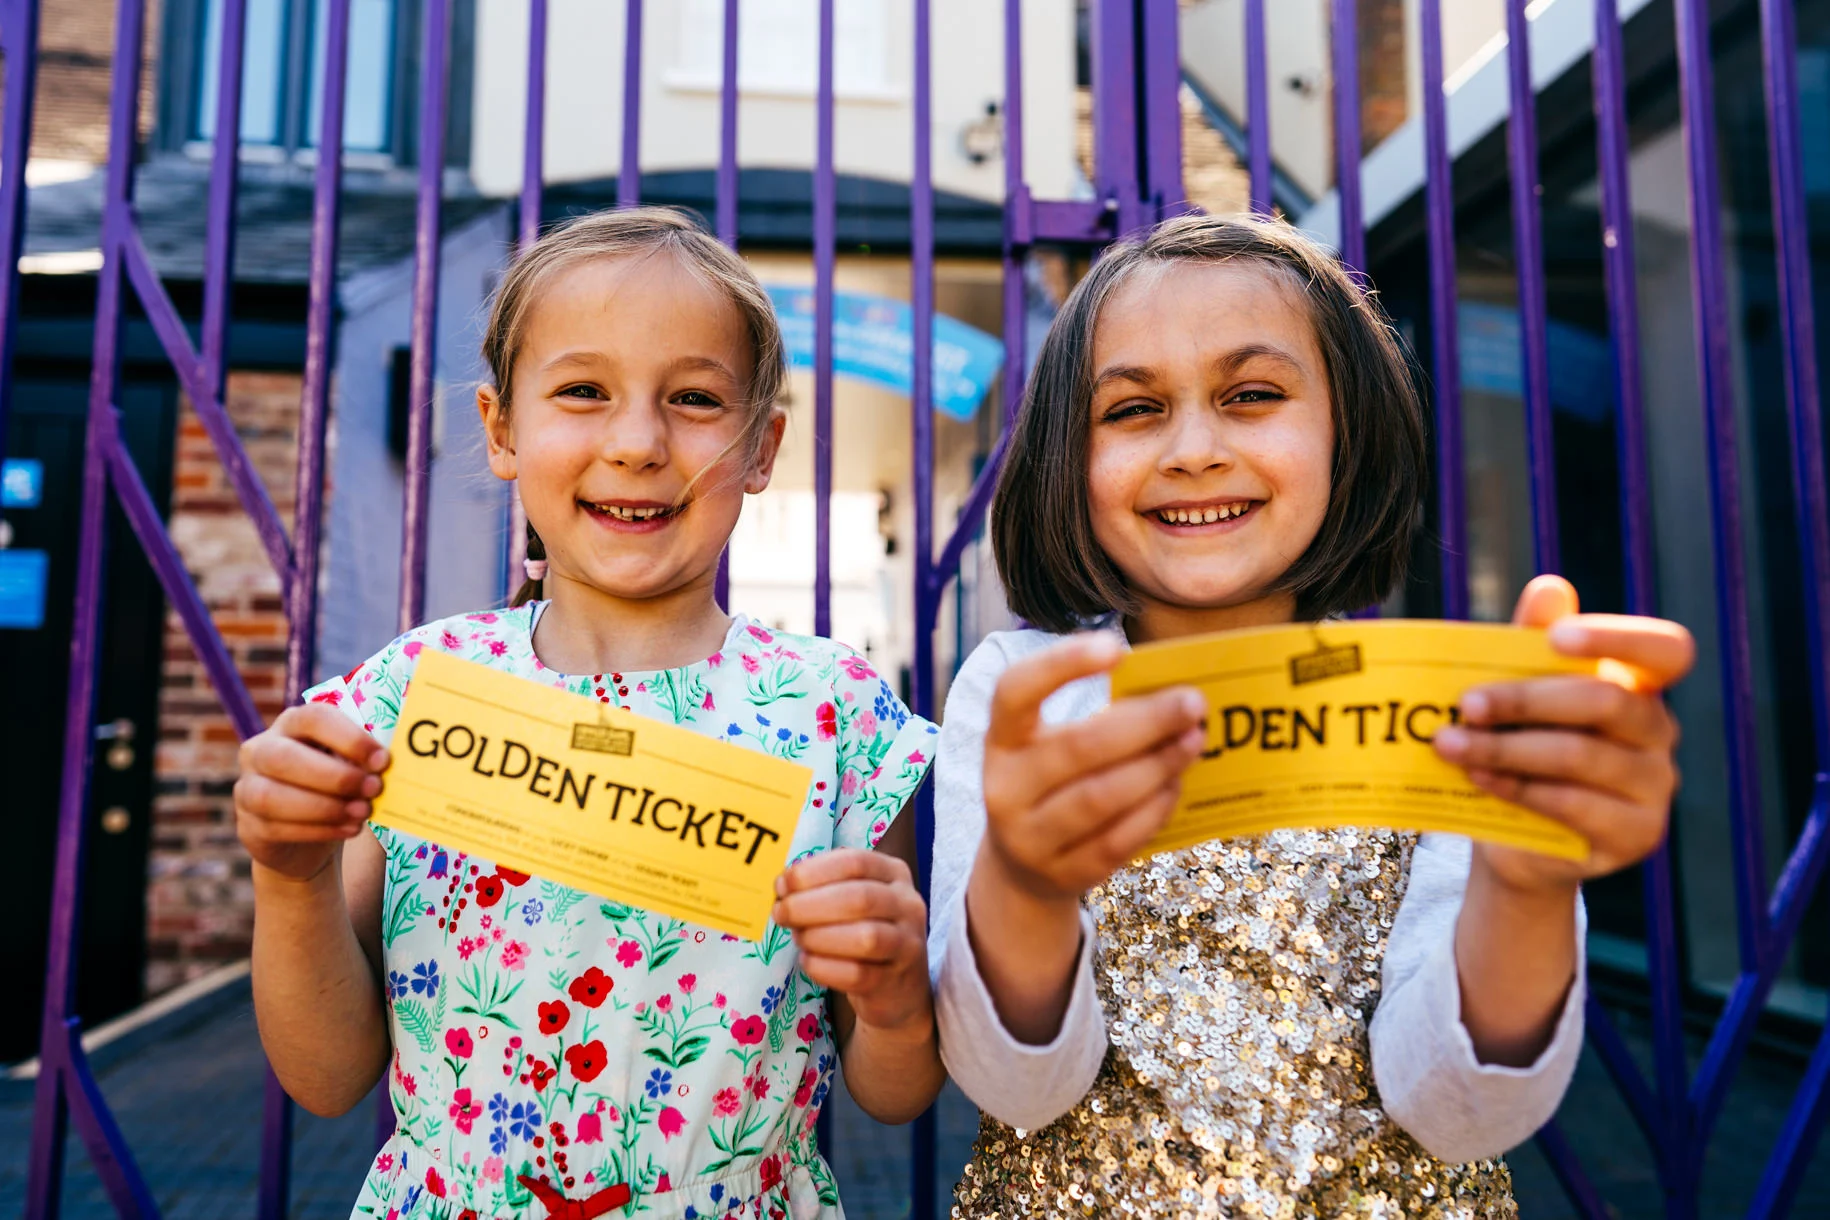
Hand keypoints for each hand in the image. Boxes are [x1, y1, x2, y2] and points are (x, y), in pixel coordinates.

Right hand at [235, 704, 390, 881]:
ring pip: (271, 796)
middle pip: (284, 757)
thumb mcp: (350, 765)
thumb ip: (365, 759)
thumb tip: (396, 760)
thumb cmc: (337, 787)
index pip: (313, 718)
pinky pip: (276, 827)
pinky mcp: (248, 826)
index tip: (383, 760)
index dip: (349, 738)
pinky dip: (318, 830)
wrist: (308, 836)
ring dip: (324, 807)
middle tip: (373, 789)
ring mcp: (246, 788)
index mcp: (291, 724)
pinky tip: (348, 829)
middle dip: (334, 776)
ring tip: (363, 813)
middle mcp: (260, 750)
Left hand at [774, 848, 930, 1035]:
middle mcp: (907, 905)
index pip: (855, 862)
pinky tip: (808, 961)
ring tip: (799, 938)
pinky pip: (857, 974)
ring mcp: (906, 944)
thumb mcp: (856, 898)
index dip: (813, 871)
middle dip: (809, 905)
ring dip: (819, 937)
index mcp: (894, 873)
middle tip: (781, 914)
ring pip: (865, 937)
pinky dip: (824, 967)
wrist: (899, 987)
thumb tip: (784, 884)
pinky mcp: (894, 980)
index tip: (782, 884)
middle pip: (859, 898)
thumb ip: (826, 886)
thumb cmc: (867, 931)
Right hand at [980, 634, 1205, 903]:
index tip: (1116, 646)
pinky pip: (1118, 838)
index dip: (1062, 664)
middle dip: (1145, 722)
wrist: (1021, 868)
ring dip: (1157, 765)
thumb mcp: (1046, 746)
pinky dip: (1154, 808)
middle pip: (1078, 747)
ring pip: (1101, 797)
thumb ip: (1095, 719)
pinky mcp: (1063, 873)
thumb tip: (1170, 694)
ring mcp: (1030, 837)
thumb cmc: (1050, 785)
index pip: (1016, 691)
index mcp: (1000, 740)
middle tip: (1192, 703)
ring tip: (1194, 741)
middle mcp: (1004, 787)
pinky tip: (1176, 785)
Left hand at [1432, 575, 1694, 894]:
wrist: (1515, 838)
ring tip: (1448, 744)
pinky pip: (1576, 804)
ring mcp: (1655, 787)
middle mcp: (1658, 733)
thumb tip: (1550, 588)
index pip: (1667, 649)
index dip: (1618, 638)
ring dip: (1506, 748)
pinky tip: (1477, 778)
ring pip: (1582, 755)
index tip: (1556, 638)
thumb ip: (1532, 646)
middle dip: (1527, 699)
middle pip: (1607, 701)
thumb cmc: (1520, 749)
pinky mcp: (1637, 834)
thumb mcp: (1519, 695)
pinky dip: (1519, 788)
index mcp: (1640, 686)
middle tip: (1465, 704)